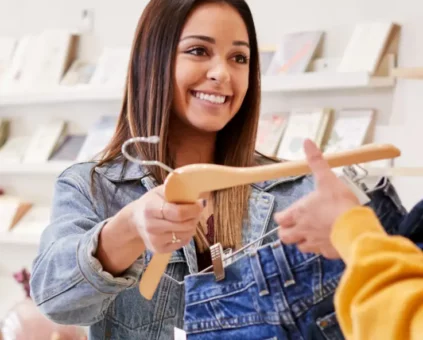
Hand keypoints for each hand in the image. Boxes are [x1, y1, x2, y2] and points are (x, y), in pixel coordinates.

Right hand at [129, 185, 204, 252]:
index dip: (193, 209)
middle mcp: (151, 226)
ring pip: (186, 234)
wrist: (135, 221)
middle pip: (185, 225)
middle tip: (197, 210)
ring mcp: (155, 240)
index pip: (178, 213)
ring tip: (188, 218)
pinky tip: (181, 227)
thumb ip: (177, 189)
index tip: (200, 203)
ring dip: (192, 225)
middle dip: (195, 217)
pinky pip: (182, 242)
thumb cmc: (152, 202)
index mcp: (150, 208)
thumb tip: (197, 192)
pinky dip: (186, 234)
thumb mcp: (161, 191)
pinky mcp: (159, 250)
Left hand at [274, 139, 359, 258]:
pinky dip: (320, 248)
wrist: (355, 228)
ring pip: (300, 247)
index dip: (281, 217)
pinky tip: (327, 241)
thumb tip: (307, 141)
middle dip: (287, 232)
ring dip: (302, 241)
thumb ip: (316, 161)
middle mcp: (302, 230)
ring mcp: (314, 244)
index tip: (285, 215)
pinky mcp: (327, 253)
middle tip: (294, 226)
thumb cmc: (339, 203)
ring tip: (309, 234)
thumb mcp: (327, 178)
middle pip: (284, 237)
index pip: (280, 219)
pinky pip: (319, 253)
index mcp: (299, 213)